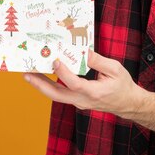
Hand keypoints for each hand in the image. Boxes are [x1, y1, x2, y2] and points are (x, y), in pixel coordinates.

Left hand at [24, 50, 143, 117]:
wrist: (127, 103)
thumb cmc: (122, 85)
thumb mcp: (115, 69)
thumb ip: (98, 60)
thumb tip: (83, 51)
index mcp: (94, 92)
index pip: (74, 84)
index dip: (63, 73)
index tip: (56, 61)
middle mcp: (83, 100)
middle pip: (56, 95)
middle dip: (40, 85)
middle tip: (27, 74)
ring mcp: (79, 102)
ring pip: (56, 96)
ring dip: (42, 85)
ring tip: (29, 74)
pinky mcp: (77, 101)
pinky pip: (61, 93)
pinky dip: (51, 85)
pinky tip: (45, 75)